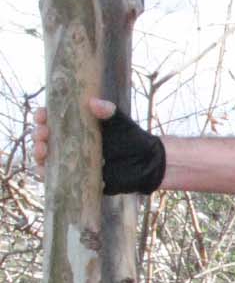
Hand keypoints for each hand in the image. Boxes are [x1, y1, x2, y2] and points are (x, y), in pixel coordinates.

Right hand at [34, 97, 165, 193]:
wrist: (148, 163)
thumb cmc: (131, 139)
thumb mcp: (120, 123)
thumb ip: (109, 112)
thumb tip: (94, 103)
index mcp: (76, 126)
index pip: (52, 119)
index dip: (42, 117)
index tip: (42, 115)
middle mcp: (70, 143)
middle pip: (45, 139)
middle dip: (38, 136)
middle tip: (43, 134)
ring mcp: (73, 161)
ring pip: (47, 159)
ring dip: (39, 155)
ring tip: (43, 151)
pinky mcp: (78, 179)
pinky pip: (58, 179)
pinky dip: (48, 175)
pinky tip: (45, 171)